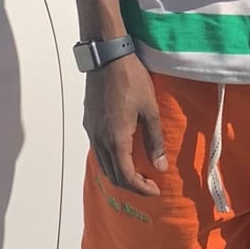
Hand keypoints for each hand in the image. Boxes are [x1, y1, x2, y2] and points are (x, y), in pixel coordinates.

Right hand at [84, 56, 167, 195]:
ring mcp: (92, 132)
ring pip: (103, 164)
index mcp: (117, 140)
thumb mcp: (150, 111)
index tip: (155, 190)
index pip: (126, 177)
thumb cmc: (132, 80)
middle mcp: (100, 140)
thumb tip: (160, 166)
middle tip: (149, 184)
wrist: (107, 58)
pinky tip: (123, 153)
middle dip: (131, 185)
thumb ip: (154, 141)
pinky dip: (111, 160)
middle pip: (112, 176)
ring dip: (119, 174)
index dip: (141, 188)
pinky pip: (98, 151)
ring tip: (138, 172)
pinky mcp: (89, 123)